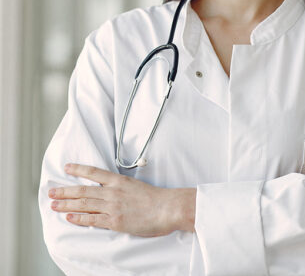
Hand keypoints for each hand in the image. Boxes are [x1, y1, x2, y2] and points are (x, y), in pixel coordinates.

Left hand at [49, 164, 195, 236]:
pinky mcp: (114, 221)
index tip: (67, 168)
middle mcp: (113, 192)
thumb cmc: (157, 198)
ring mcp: (112, 207)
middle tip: (51, 191)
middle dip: (65, 191)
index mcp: (119, 181)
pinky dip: (79, 218)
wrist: (167, 208)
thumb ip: (123, 187)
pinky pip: (92, 220)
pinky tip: (69, 217)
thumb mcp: (137, 186)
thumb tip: (113, 189)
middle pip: (83, 190)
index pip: (94, 172)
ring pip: (84, 204)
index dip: (78, 169)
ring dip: (66, 204)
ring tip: (54, 204)